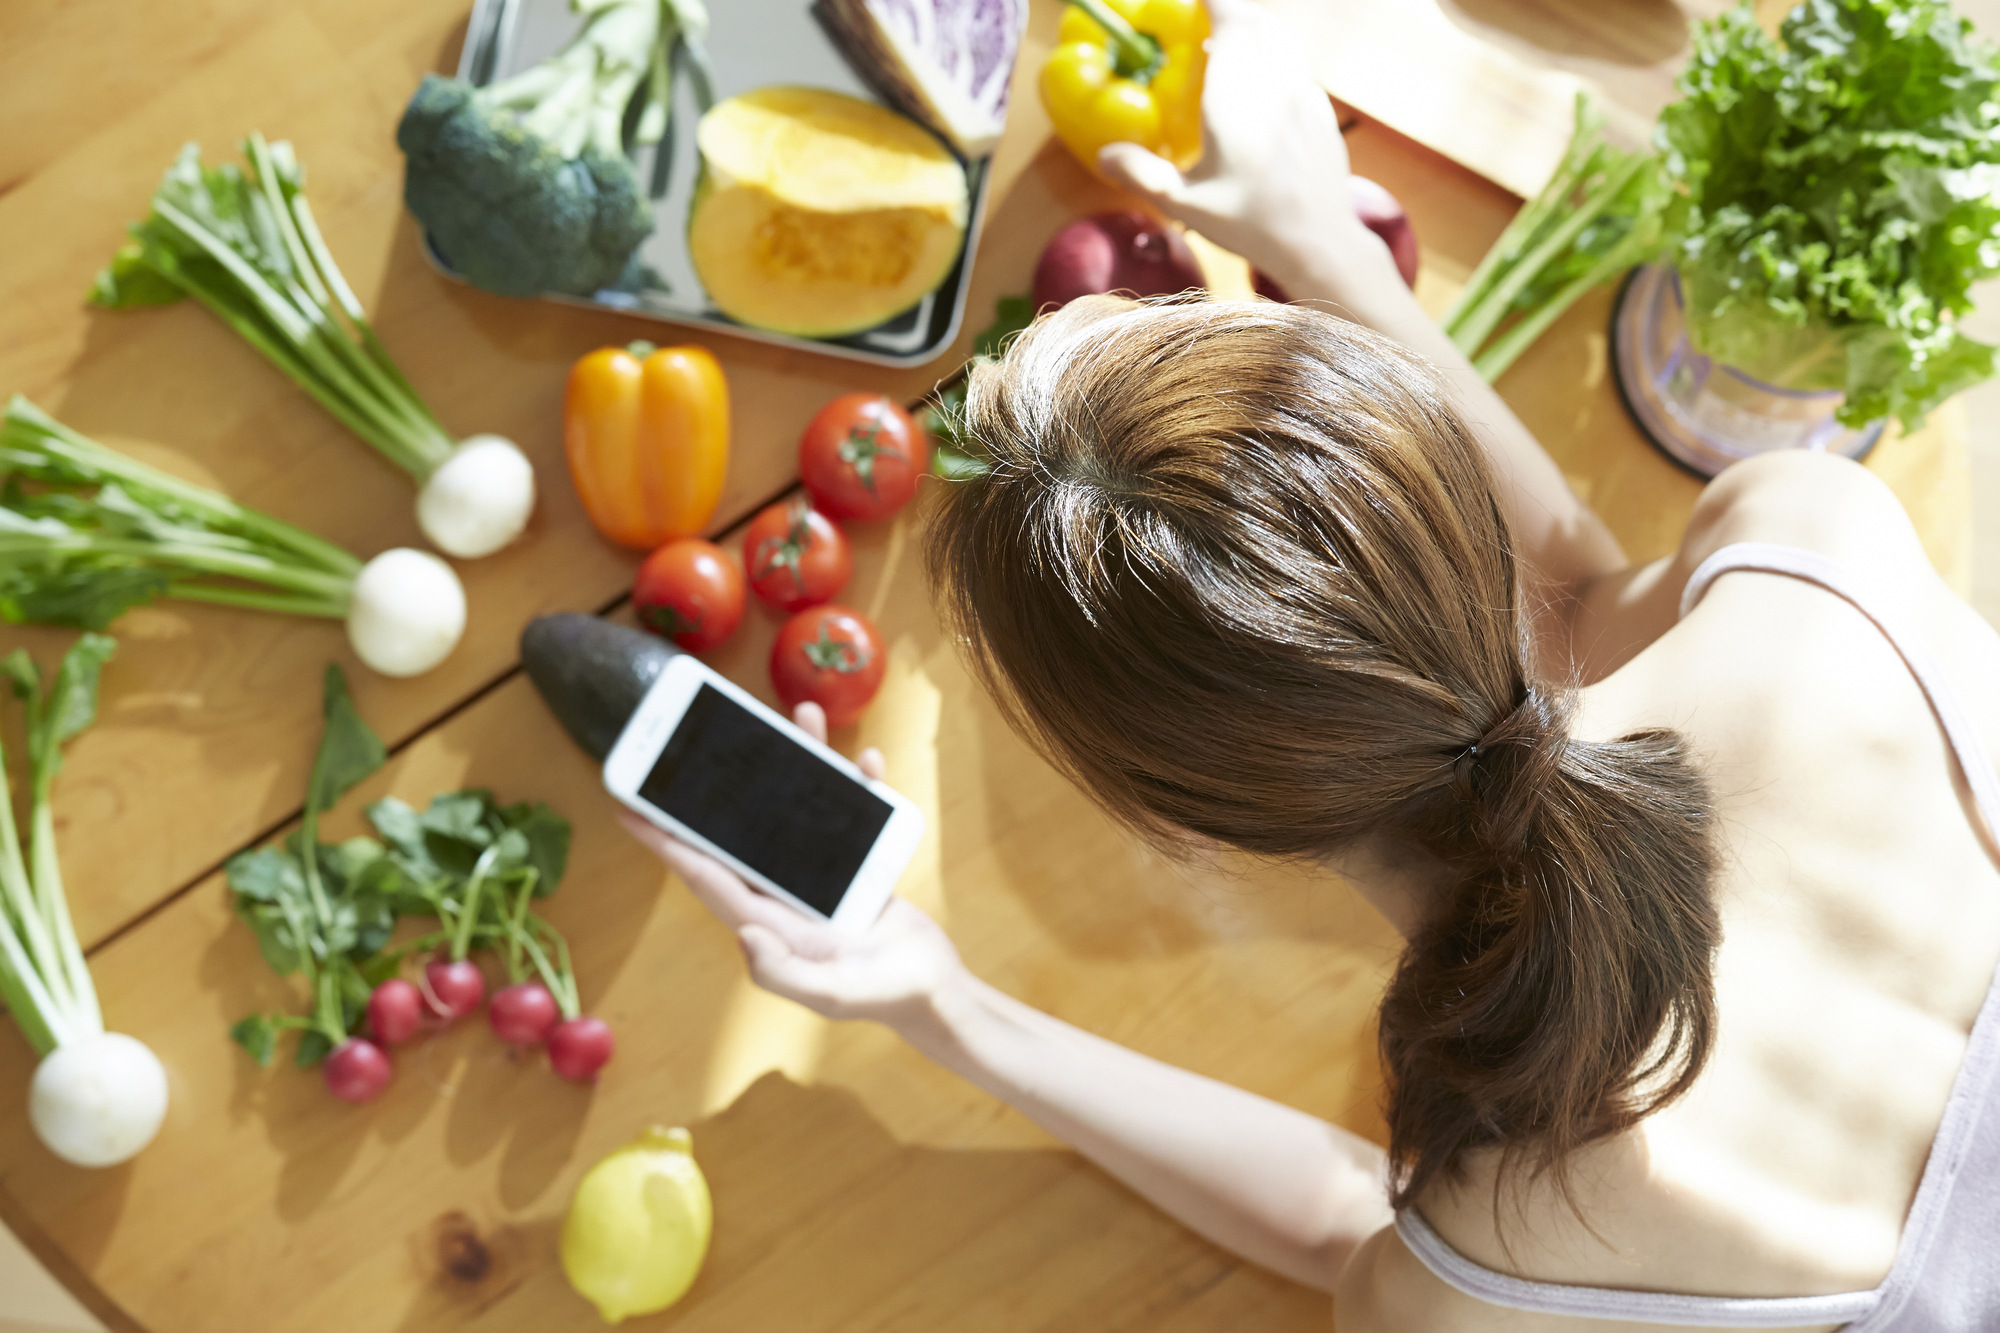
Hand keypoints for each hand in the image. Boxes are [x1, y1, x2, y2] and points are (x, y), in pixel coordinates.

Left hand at [619, 700, 964, 1027]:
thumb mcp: (831, 994)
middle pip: (746, 827)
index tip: (632, 810)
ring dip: (800, 761)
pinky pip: (850, 812)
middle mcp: (784, 894)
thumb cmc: (881, 996)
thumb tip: (745, 934)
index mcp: (768, 922)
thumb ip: (784, 972)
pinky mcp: (855, 862)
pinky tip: (866, 762)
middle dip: (726, 784)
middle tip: (703, 738)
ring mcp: (819, 875)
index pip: (708, 873)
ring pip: (799, 806)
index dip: (668, 843)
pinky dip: (858, 785)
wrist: (933, 991)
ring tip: (803, 717)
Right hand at [1095, 0, 1396, 299]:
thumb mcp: (1185, 204)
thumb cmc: (1249, 223)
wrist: (1319, 242)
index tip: (1198, 1)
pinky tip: (1264, 88)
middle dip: (1235, 13)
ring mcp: (1304, 96)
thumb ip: (1143, 174)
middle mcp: (1274, 85)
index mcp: (1236, 97)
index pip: (1231, 21)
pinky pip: (1298, 69)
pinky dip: (1278, 61)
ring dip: (1258, 31)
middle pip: (1259, 23)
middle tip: (1210, 18)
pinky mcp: (1322, 114)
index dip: (1215, 2)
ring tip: (1235, 44)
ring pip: (1282, 41)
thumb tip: (1104, 156)